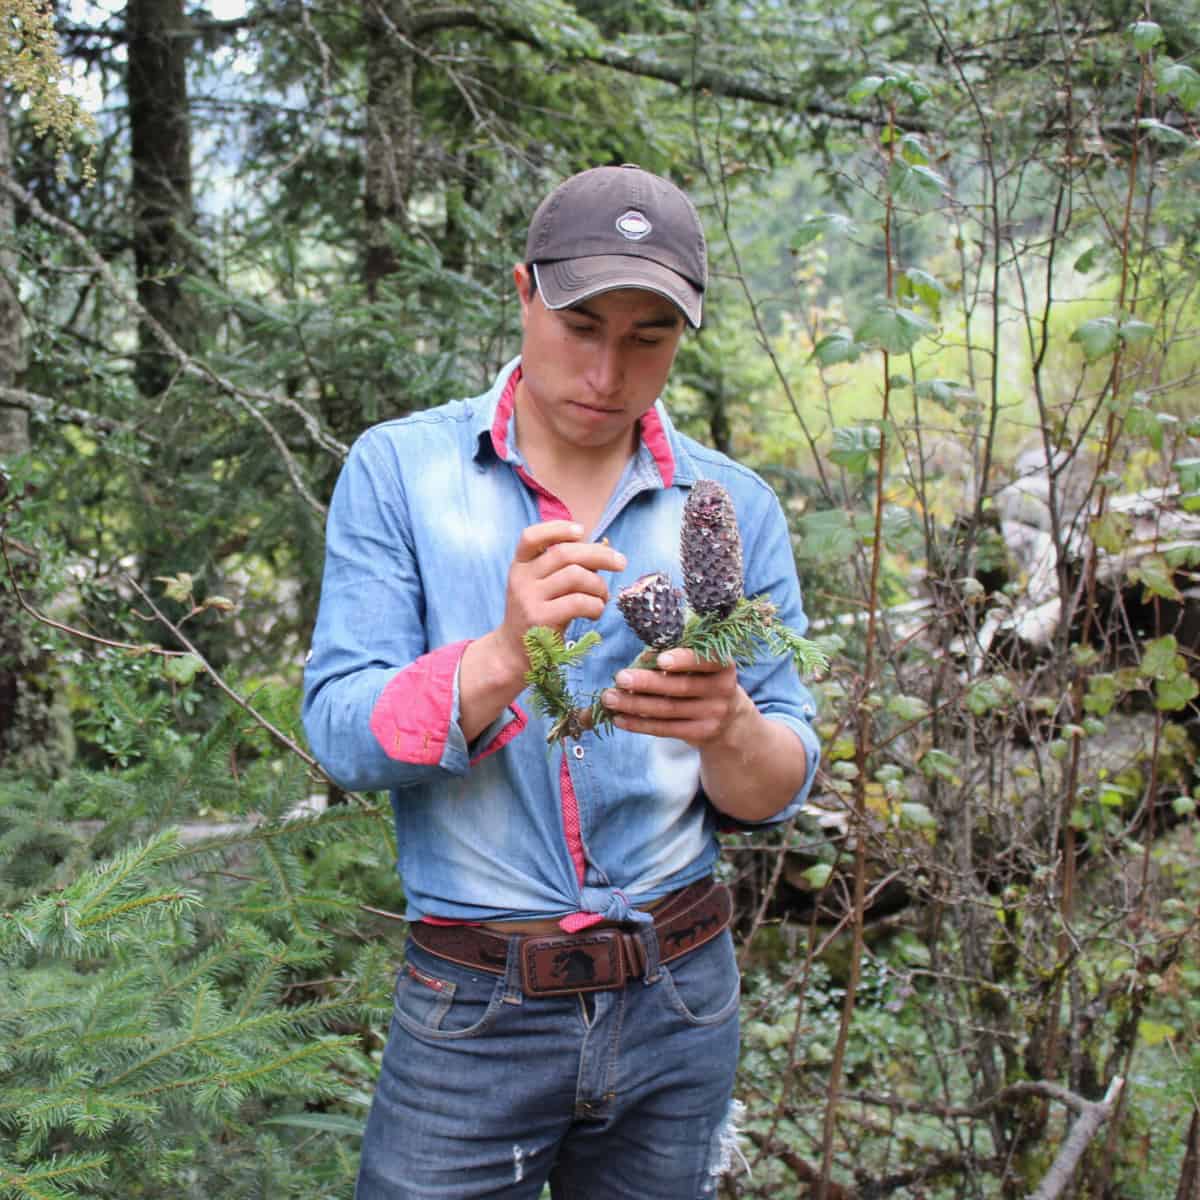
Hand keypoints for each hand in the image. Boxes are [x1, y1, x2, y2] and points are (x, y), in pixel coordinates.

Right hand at [496, 521, 626, 666]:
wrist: (515, 653)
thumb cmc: (539, 614)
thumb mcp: (543, 587)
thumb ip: (566, 568)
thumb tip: (604, 548)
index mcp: (520, 565)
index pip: (531, 536)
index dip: (557, 528)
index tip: (582, 531)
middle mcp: (521, 579)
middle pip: (564, 553)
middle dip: (600, 555)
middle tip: (621, 563)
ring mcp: (529, 599)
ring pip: (576, 576)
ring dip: (599, 586)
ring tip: (603, 597)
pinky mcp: (541, 619)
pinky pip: (579, 602)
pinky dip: (596, 606)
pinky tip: (595, 613)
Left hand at [600, 648, 749, 746]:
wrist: (728, 717)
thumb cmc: (701, 679)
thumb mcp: (698, 665)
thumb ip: (674, 657)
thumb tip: (642, 659)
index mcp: (722, 664)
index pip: (705, 660)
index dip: (683, 660)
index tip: (660, 659)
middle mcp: (723, 689)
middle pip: (680, 687)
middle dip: (646, 682)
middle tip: (620, 677)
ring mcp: (714, 714)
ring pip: (668, 709)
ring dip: (634, 704)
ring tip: (609, 698)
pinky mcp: (701, 734)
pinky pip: (665, 729)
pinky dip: (640, 724)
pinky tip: (619, 718)